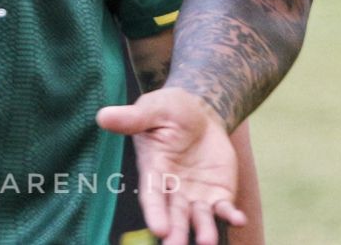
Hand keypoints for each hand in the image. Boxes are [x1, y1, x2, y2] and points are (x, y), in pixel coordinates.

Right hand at [97, 86, 246, 244]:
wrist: (201, 112)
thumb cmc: (170, 109)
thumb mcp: (153, 108)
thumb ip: (132, 118)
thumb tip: (102, 116)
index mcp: (153, 170)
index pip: (152, 195)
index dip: (155, 213)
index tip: (159, 229)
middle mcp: (173, 190)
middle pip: (173, 215)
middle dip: (175, 232)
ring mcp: (196, 195)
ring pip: (198, 219)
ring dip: (203, 231)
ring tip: (207, 242)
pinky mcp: (218, 195)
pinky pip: (224, 210)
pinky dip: (231, 216)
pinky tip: (239, 220)